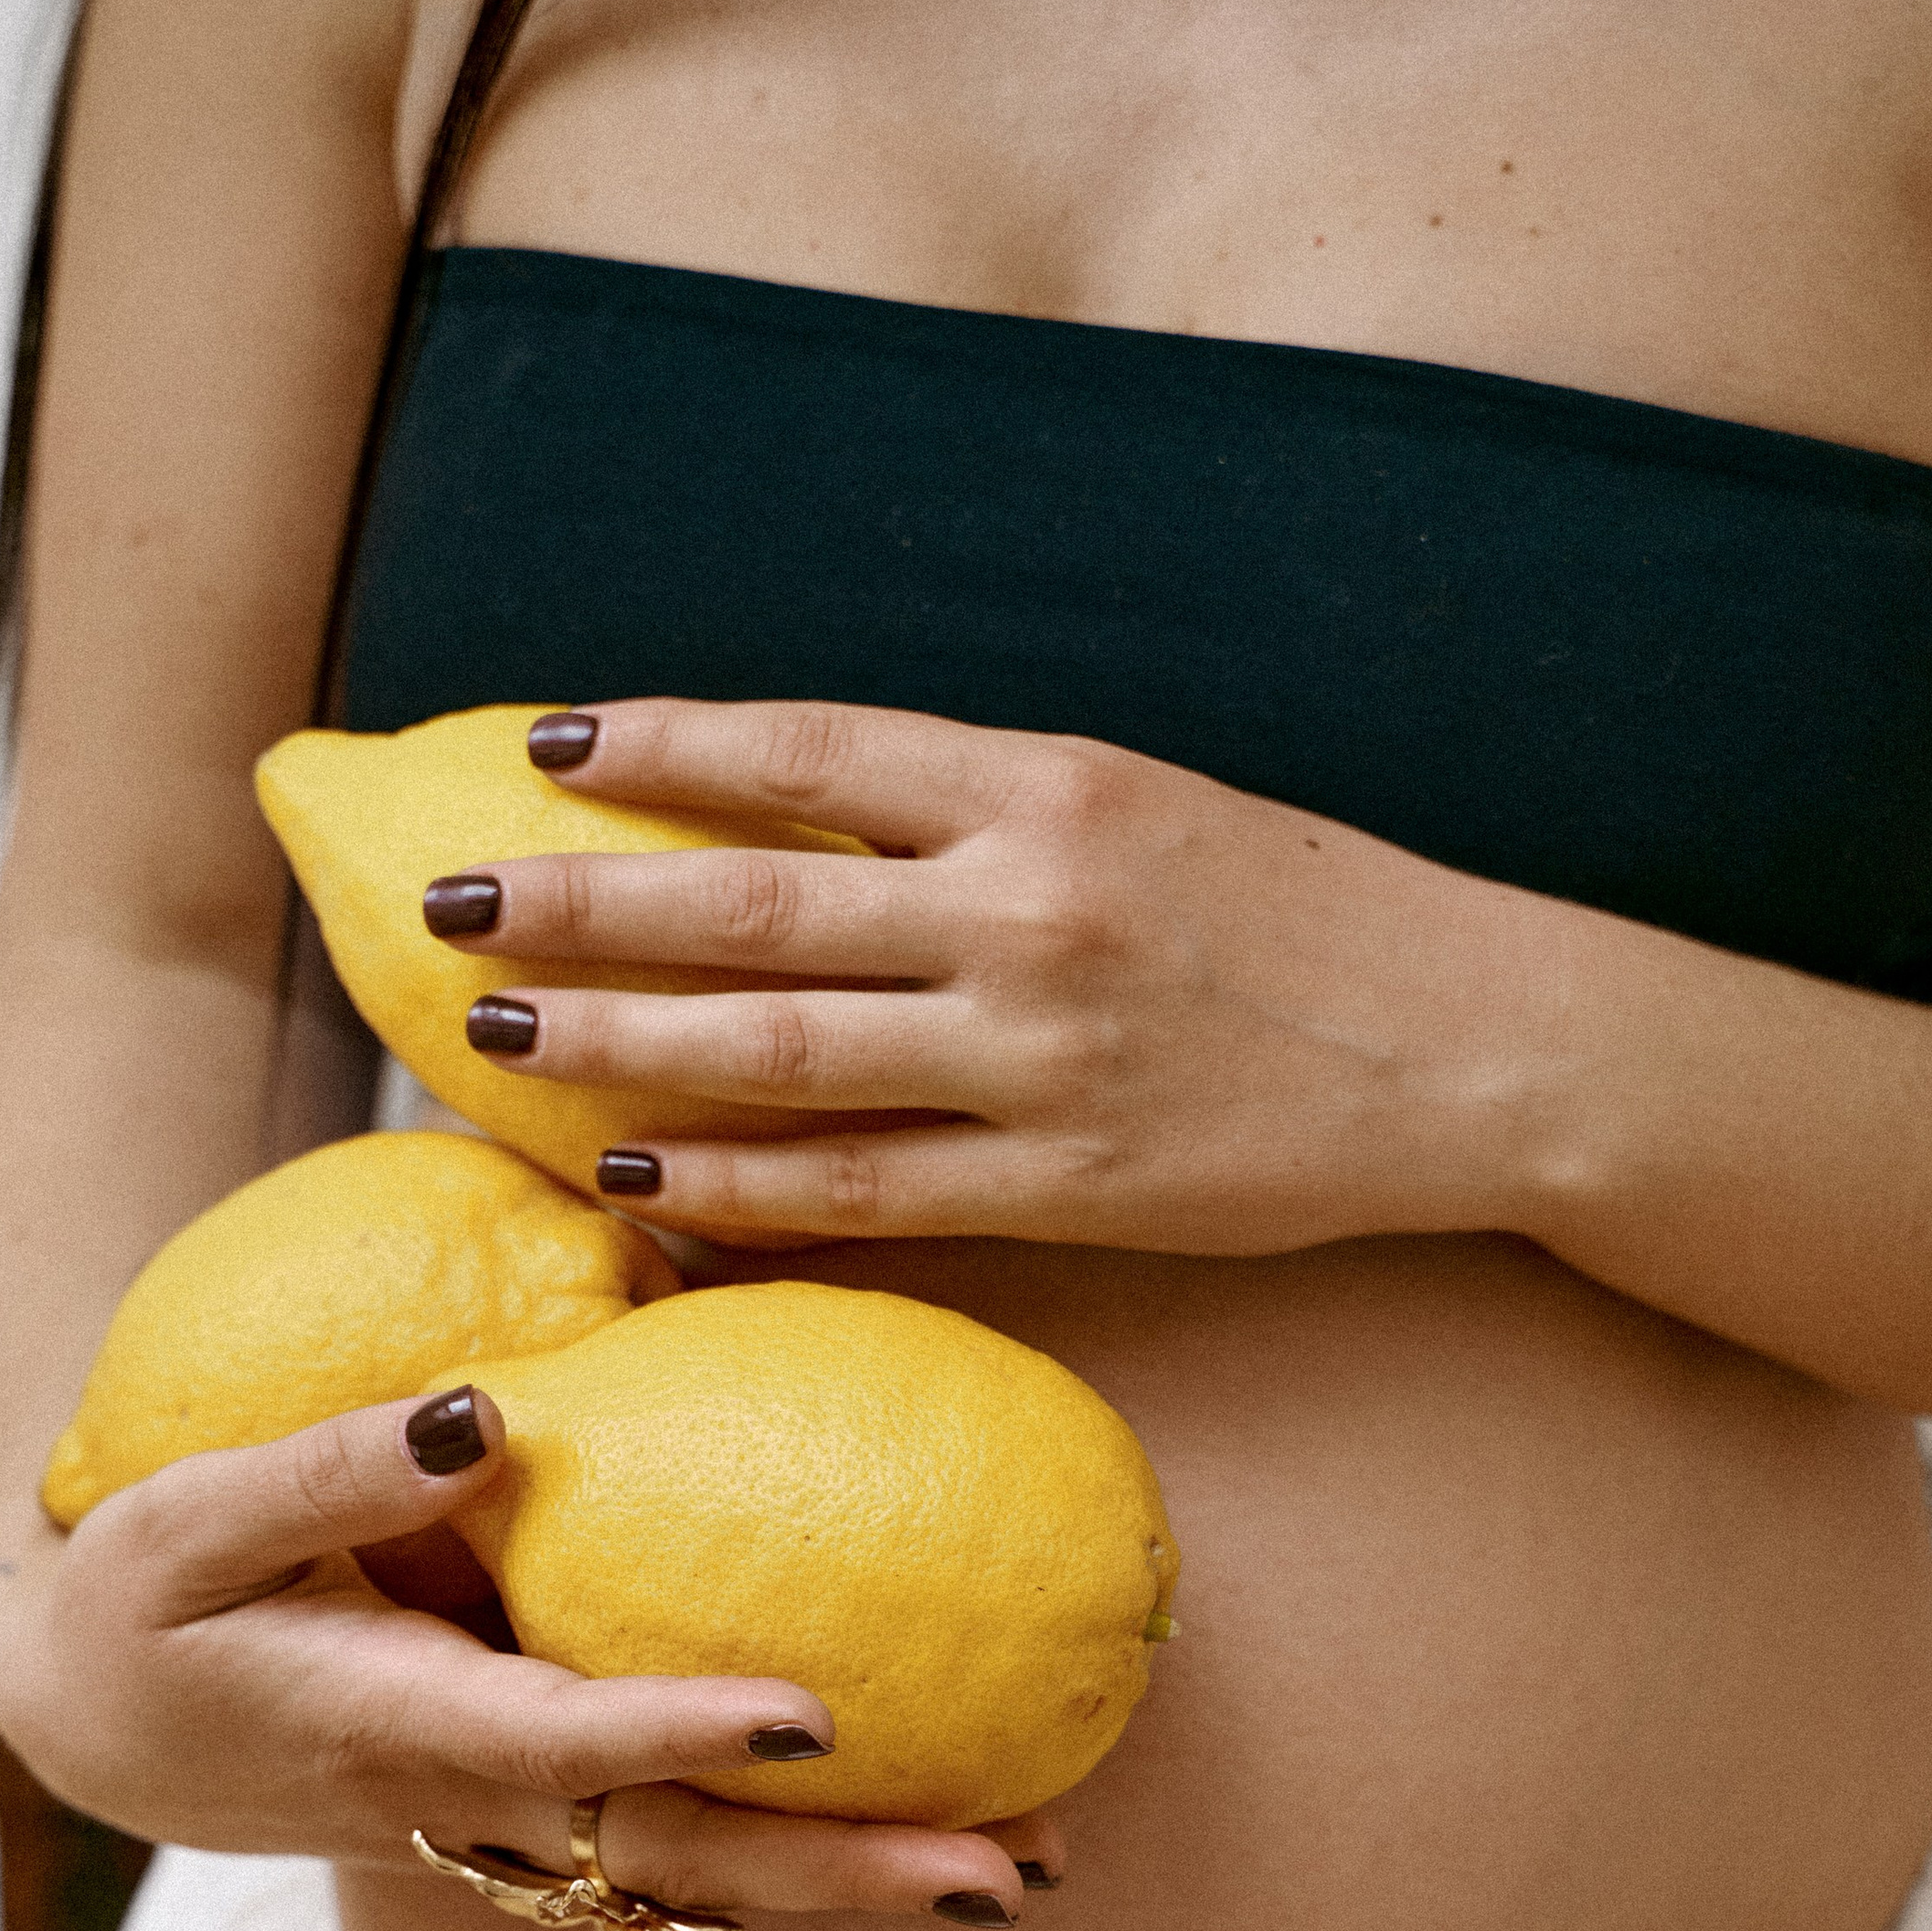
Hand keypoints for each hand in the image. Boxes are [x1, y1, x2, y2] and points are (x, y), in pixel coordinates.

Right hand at [0, 1388, 1059, 1921]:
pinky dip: (798, 1857)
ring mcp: (507, 1833)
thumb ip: (334, 1469)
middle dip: (837, 1873)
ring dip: (850, 1883)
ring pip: (696, 1880)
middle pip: (676, 1859)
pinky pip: (680, 1854)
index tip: (814, 1719)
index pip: (563, 1739)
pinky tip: (929, 1833)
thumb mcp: (193, 1519)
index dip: (682, 1730)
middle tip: (1001, 1876)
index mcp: (389, 1723)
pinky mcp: (531, 1824)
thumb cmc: (143, 1603)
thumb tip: (490, 1414)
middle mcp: (469, 1804)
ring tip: (1022, 1866)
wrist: (98, 1724)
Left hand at [425, 698, 1530, 1251]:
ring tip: (505, 1028)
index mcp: (1053, 786)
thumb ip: (987, 809)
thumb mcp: (1153, 804)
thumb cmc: (1313, 912)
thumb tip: (803, 817)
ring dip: (625, 1039)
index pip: (809, 750)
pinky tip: (638, 1168)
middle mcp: (1033, 907)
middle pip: (756, 901)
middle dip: (584, 900)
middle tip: (449, 905)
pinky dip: (738, 1181)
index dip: (662, 744)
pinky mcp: (1068, 1179)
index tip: (543, 743)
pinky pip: (863, 1187)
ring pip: (784, 1049)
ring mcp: (1044, 1052)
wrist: (1482, 1041)